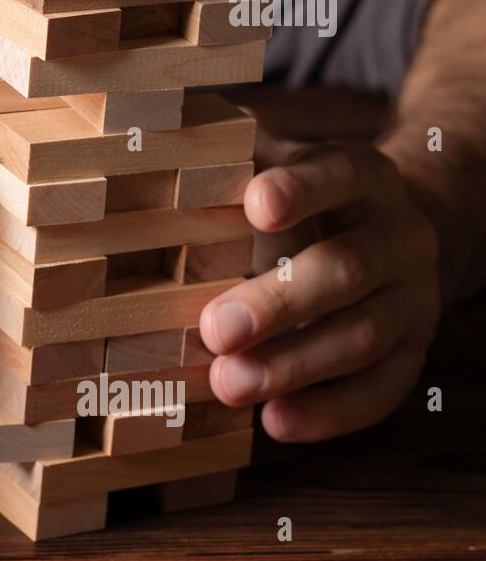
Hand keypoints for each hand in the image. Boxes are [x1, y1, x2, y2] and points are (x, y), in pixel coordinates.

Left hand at [199, 138, 439, 440]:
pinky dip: (329, 412)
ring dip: (292, 365)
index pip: (338, 176)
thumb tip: (148, 139)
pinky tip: (276, 421)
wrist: (396, 230)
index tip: (255, 203)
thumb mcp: (284, 160)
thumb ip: (233, 154)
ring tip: (229, 383)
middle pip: (346, 269)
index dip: (301, 190)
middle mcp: (396, 236)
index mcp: (362, 178)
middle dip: (279, 303)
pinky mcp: (412, 352)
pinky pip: (381, 390)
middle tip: (214, 329)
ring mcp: (412, 298)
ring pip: (361, 336)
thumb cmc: (310, 195)